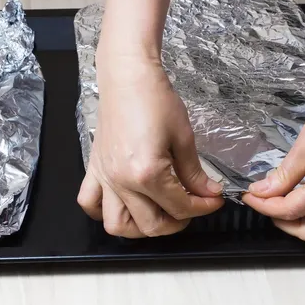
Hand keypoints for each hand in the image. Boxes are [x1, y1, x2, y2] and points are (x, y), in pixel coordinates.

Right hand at [77, 54, 224, 237]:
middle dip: (177, 222)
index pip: (179, 206)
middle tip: (192, 207)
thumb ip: (194, 172)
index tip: (215, 199)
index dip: (202, 207)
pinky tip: (124, 203)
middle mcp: (122, 182)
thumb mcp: (184, 137)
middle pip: (151, 224)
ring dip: (140, 227)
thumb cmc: (156, 99)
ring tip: (159, 213)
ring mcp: (105, 177)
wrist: (128, 77)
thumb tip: (208, 192)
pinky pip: (89, 202)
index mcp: (147, 173)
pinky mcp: (94, 168)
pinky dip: (103, 211)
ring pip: (117, 225)